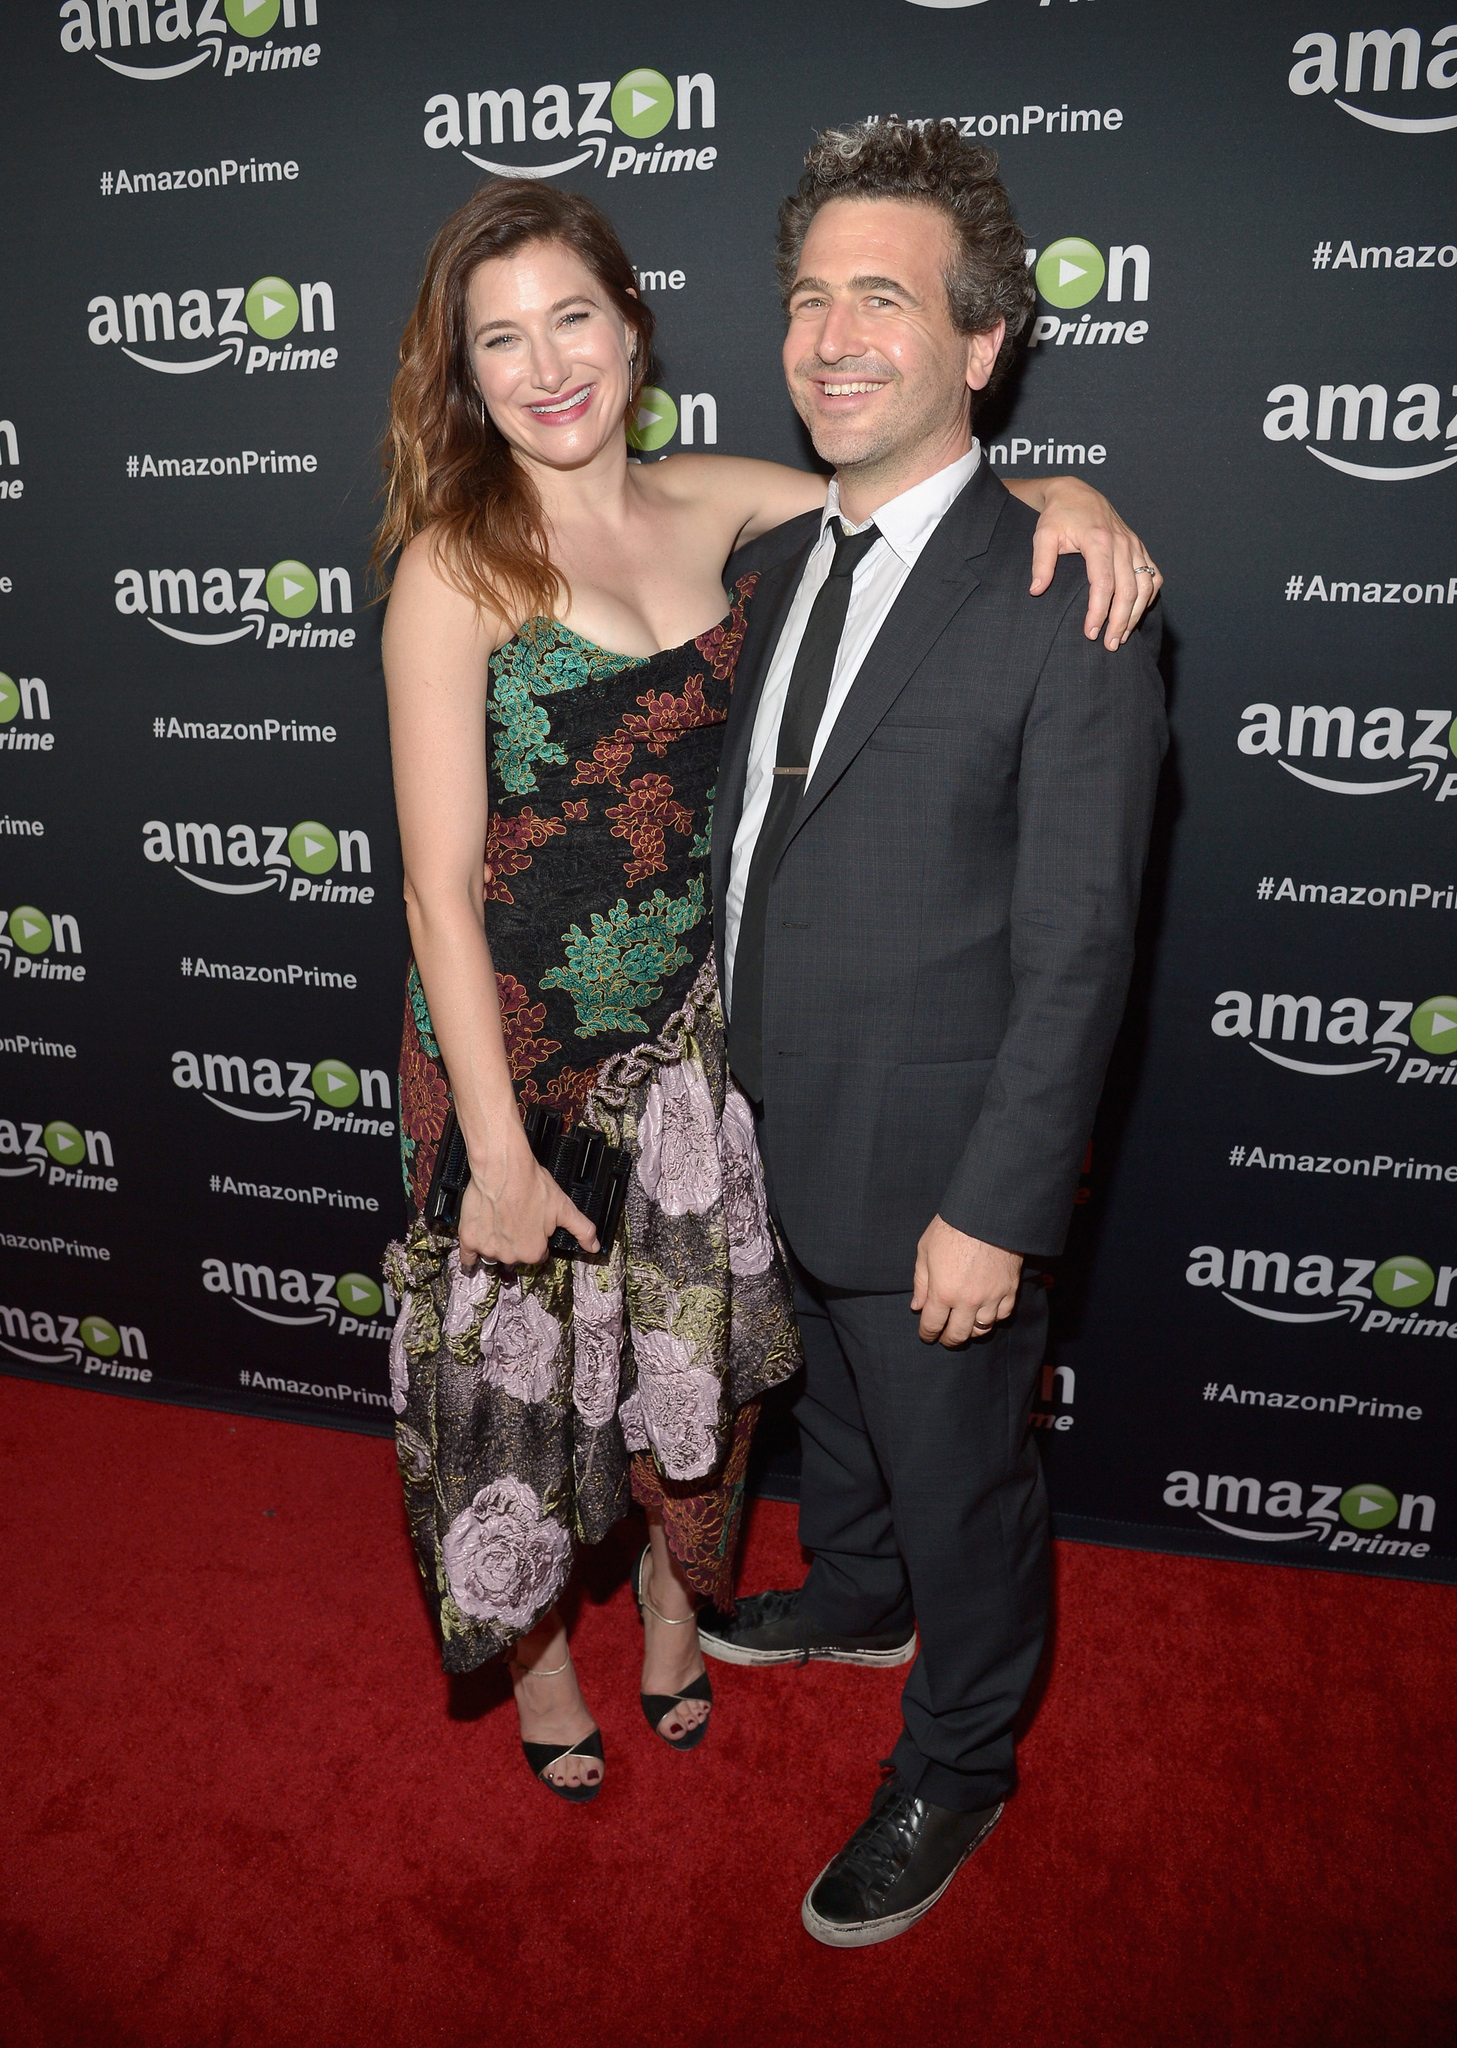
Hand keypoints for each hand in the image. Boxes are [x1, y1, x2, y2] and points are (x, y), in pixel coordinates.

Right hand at [457, 1134, 597, 1268]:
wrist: (502, 1167)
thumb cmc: (531, 1184)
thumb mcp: (564, 1207)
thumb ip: (582, 1230)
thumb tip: (595, 1246)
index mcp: (534, 1252)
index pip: (537, 1253)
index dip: (536, 1237)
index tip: (532, 1224)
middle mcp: (510, 1256)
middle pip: (514, 1254)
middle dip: (515, 1240)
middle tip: (516, 1217)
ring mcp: (488, 1248)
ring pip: (493, 1253)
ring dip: (495, 1242)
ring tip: (499, 1219)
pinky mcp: (469, 1239)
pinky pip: (468, 1256)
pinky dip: (471, 1253)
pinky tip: (475, 1245)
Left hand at [911, 1215, 1022, 1345]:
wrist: (986, 1213)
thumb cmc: (951, 1228)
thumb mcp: (925, 1250)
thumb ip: (920, 1282)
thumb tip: (917, 1306)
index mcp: (942, 1292)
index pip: (932, 1325)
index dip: (927, 1334)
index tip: (927, 1336)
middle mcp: (967, 1301)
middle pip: (958, 1334)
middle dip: (948, 1339)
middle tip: (945, 1338)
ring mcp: (991, 1297)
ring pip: (982, 1329)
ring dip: (971, 1331)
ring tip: (966, 1327)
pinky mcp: (1010, 1290)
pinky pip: (1002, 1315)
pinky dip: (993, 1318)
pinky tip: (986, 1314)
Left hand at [1027, 477, 1162, 650]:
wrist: (1076, 493)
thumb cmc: (1058, 515)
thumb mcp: (1043, 535)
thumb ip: (1041, 563)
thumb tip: (1036, 590)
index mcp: (1098, 540)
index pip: (1103, 584)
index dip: (1098, 612)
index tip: (1090, 633)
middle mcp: (1122, 543)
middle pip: (1129, 590)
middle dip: (1120, 622)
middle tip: (1110, 645)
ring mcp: (1134, 545)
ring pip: (1146, 586)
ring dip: (1136, 614)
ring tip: (1123, 636)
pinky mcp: (1139, 547)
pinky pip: (1153, 575)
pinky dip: (1149, 596)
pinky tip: (1136, 612)